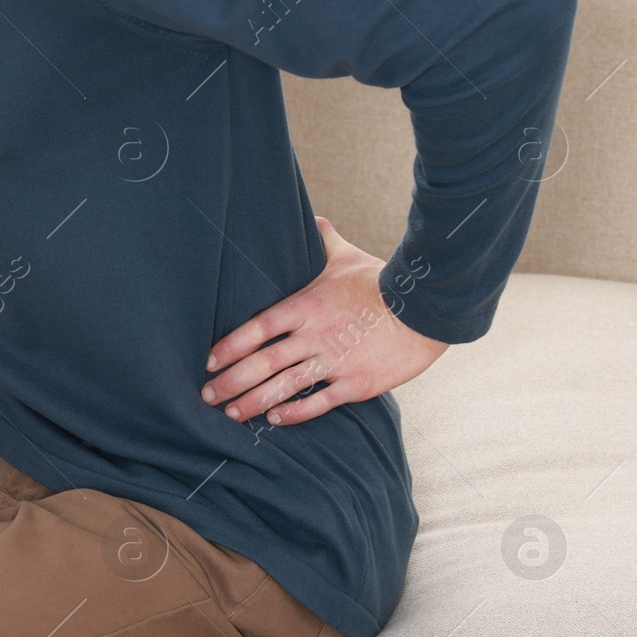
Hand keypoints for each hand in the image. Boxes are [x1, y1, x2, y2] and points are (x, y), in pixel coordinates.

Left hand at [199, 215, 447, 426]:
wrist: (428, 310)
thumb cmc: (383, 282)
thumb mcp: (348, 258)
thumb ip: (324, 242)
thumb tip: (313, 219)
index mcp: (307, 306)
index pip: (258, 328)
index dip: (231, 346)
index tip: (209, 361)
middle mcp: (316, 336)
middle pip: (263, 362)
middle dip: (231, 381)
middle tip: (207, 395)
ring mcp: (336, 361)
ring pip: (285, 386)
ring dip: (254, 401)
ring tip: (231, 414)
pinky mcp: (357, 383)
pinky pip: (319, 402)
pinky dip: (295, 412)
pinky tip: (275, 418)